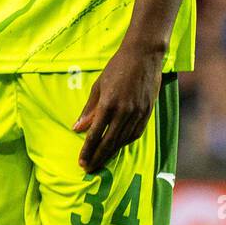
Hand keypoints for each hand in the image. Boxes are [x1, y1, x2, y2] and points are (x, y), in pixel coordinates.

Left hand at [73, 48, 162, 173]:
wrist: (144, 55)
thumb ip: (89, 109)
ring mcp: (138, 113)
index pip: (95, 134)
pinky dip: (125, 142)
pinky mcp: (147, 112)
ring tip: (101, 161)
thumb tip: (77, 128)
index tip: (81, 162)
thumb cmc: (117, 67)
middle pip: (109, 142)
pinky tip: (118, 146)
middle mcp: (124, 112)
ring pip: (123, 140)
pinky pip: (135, 134)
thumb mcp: (99, 85)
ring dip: (111, 153)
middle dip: (98, 158)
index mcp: (109, 104)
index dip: (88, 150)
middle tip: (89, 169)